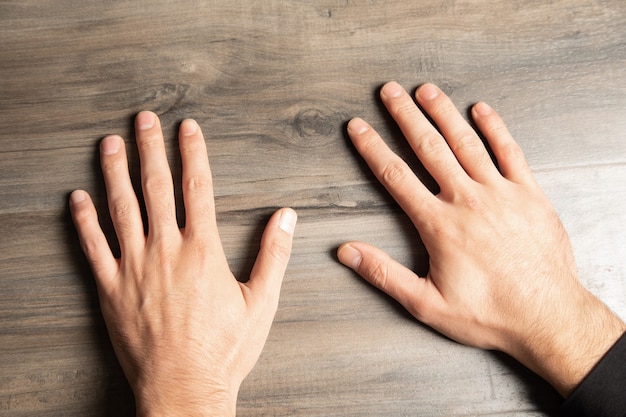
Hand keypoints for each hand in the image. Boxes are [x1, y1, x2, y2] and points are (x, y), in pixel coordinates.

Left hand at [70, 112, 296, 415]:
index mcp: (203, 250)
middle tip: (144, 119)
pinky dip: (84, 221)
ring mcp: (134, 267)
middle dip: (151, 149)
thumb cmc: (224, 349)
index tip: (187, 127)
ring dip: (114, 172)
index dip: (193, 153)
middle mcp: (166, 250)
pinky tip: (78, 198)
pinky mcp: (111, 288)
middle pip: (156, 188)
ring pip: (121, 209)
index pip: (197, 188)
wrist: (184, 388)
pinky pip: (93, 247)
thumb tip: (286, 217)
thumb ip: (273, 255)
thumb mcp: (262, 303)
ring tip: (110, 143)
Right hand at [338, 82, 624, 396]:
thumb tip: (346, 251)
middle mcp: (467, 201)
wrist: (547, 317)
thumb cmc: (488, 313)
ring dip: (444, 113)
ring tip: (426, 90)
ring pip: (466, 143)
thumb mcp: (426, 303)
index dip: (372, 148)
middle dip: (405, 117)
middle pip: (429, 148)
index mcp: (439, 224)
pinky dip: (495, 128)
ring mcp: (500, 193)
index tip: (358, 127)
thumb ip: (384, 274)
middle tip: (390, 92)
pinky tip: (481, 109)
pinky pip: (509, 152)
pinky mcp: (528, 194)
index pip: (396, 176)